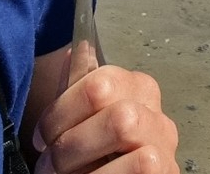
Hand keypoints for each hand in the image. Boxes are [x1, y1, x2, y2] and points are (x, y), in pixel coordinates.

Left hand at [30, 55, 178, 172]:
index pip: (99, 82)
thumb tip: (77, 48)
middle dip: (70, 140)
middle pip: (111, 104)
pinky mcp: (167, 171)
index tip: (42, 138)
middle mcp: (157, 113)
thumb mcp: (81, 123)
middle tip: (50, 164)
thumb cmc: (95, 161)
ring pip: (124, 125)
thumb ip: (78, 88)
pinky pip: (139, 165)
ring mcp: (165, 145)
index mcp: (137, 91)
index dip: (60, 112)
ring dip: (84, 160)